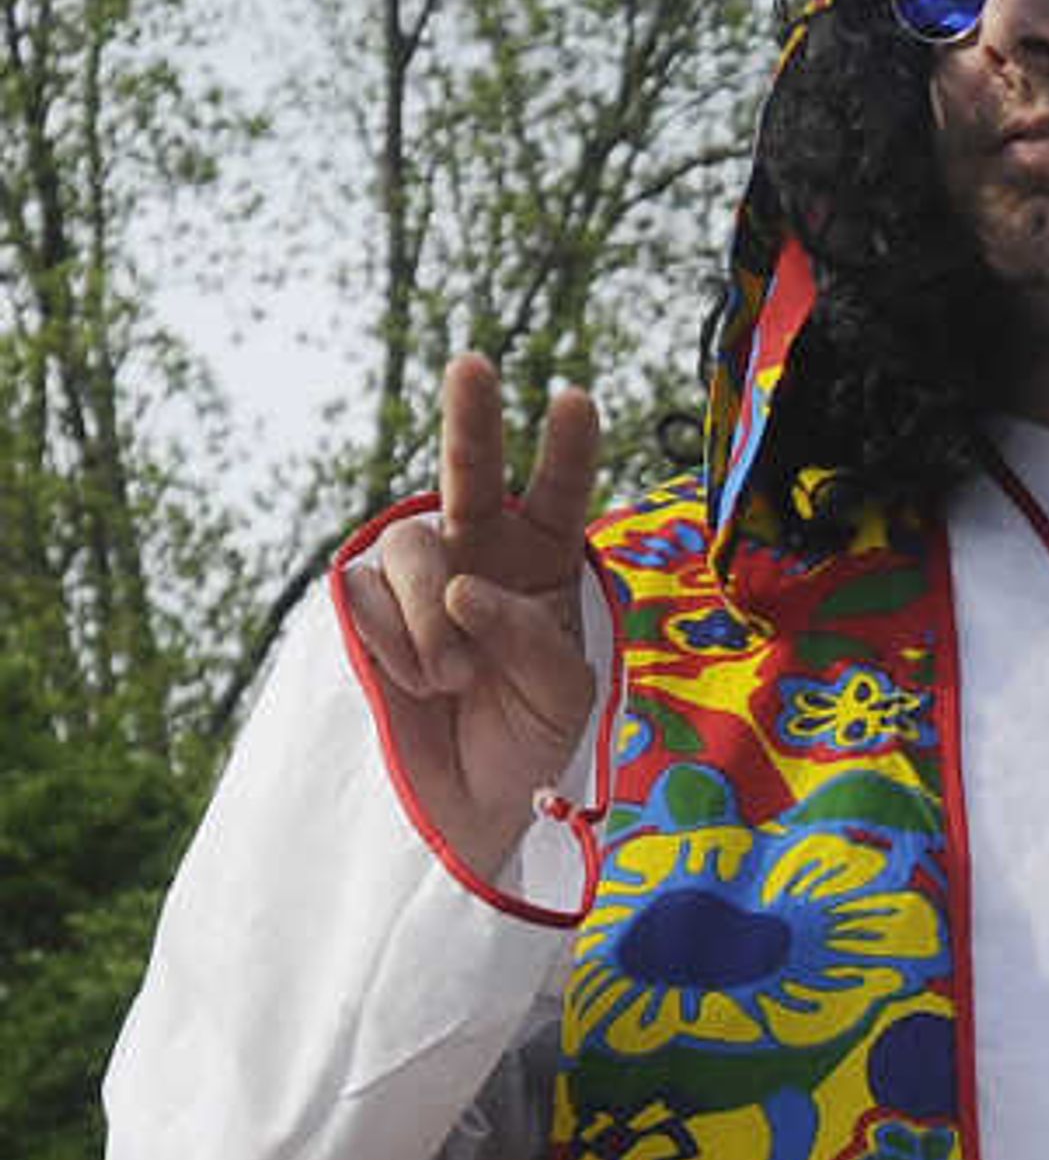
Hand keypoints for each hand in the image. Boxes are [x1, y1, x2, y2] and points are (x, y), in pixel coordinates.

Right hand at [337, 349, 600, 871]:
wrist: (471, 794)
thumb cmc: (534, 733)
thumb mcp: (563, 692)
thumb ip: (529, 635)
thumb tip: (464, 588)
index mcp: (546, 560)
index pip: (561, 495)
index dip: (566, 449)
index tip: (575, 400)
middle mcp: (481, 547)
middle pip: (472, 471)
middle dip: (472, 418)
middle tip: (474, 365)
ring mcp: (419, 571)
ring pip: (415, 551)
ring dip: (433, 619)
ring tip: (452, 679)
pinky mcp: (363, 601)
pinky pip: (367, 597)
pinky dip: (394, 644)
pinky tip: (415, 682)